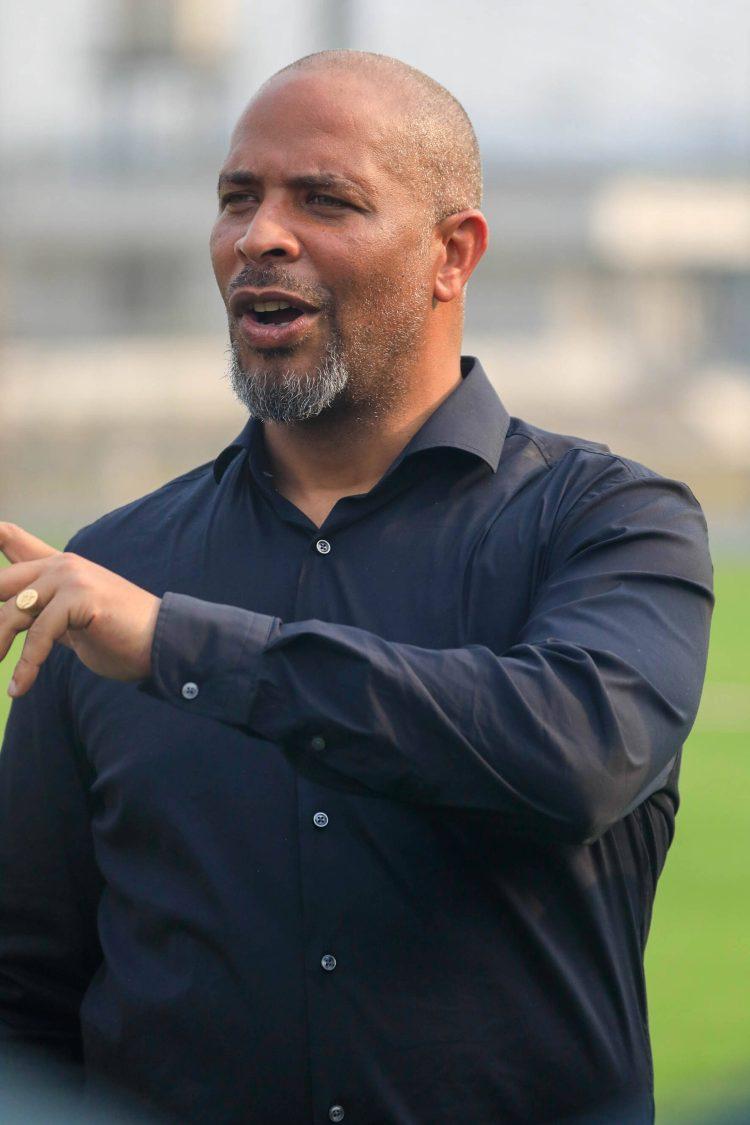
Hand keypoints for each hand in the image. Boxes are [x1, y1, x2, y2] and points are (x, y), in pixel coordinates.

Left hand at [0, 522, 161, 697]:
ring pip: (13, 613)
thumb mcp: (69, 622)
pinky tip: (19, 687)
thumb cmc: (117, 637)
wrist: (161, 643)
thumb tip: (6, 621)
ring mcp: (71, 577)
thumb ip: (39, 612)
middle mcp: (61, 564)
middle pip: (1, 583)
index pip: (9, 537)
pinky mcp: (80, 597)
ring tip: (4, 676)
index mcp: (57, 565)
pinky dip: (26, 667)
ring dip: (0, 645)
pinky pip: (38, 636)